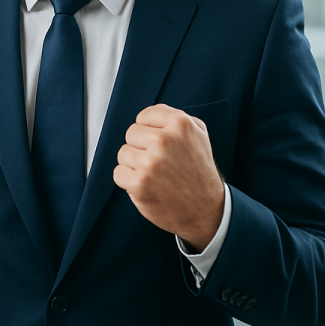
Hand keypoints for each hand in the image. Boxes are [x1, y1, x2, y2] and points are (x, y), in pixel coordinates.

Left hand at [113, 104, 224, 251]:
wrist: (206, 210)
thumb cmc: (198, 171)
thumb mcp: (198, 135)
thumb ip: (175, 118)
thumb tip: (149, 115)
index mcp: (180, 124)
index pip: (144, 116)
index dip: (150, 131)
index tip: (161, 144)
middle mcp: (164, 140)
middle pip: (131, 133)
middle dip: (141, 147)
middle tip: (160, 162)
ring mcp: (151, 162)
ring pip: (123, 153)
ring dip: (134, 165)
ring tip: (155, 175)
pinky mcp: (139, 183)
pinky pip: (118, 173)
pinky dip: (128, 181)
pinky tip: (147, 186)